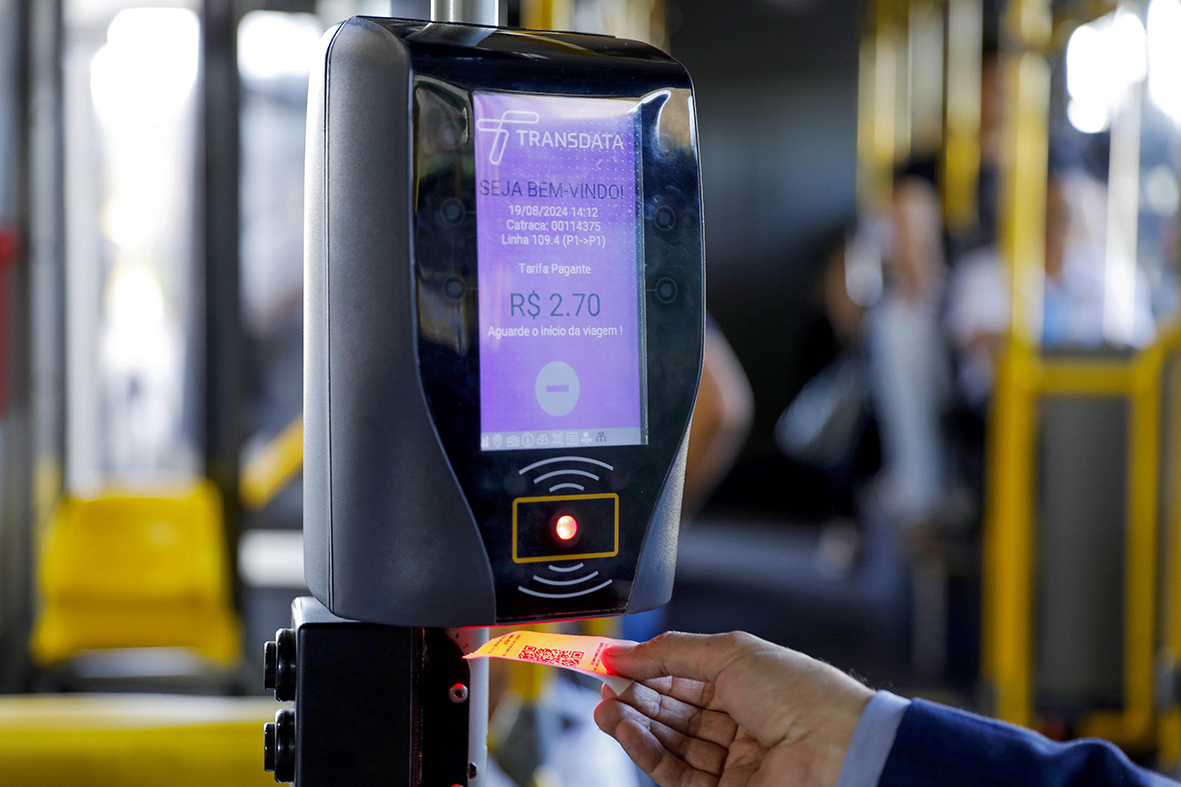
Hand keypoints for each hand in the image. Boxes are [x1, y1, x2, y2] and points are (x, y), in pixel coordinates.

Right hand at [594, 631, 873, 786]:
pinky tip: (625, 728)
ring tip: (605, 706)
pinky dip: (644, 750)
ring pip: (668, 742)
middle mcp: (739, 724)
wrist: (837, 750)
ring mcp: (731, 762)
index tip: (610, 660)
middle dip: (633, 695)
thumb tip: (627, 651)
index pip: (683, 677)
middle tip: (601, 682)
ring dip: (632, 723)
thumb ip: (672, 652)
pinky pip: (673, 772)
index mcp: (748, 685)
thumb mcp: (731, 653)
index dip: (646, 668)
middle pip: (672, 711)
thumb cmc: (803, 696)